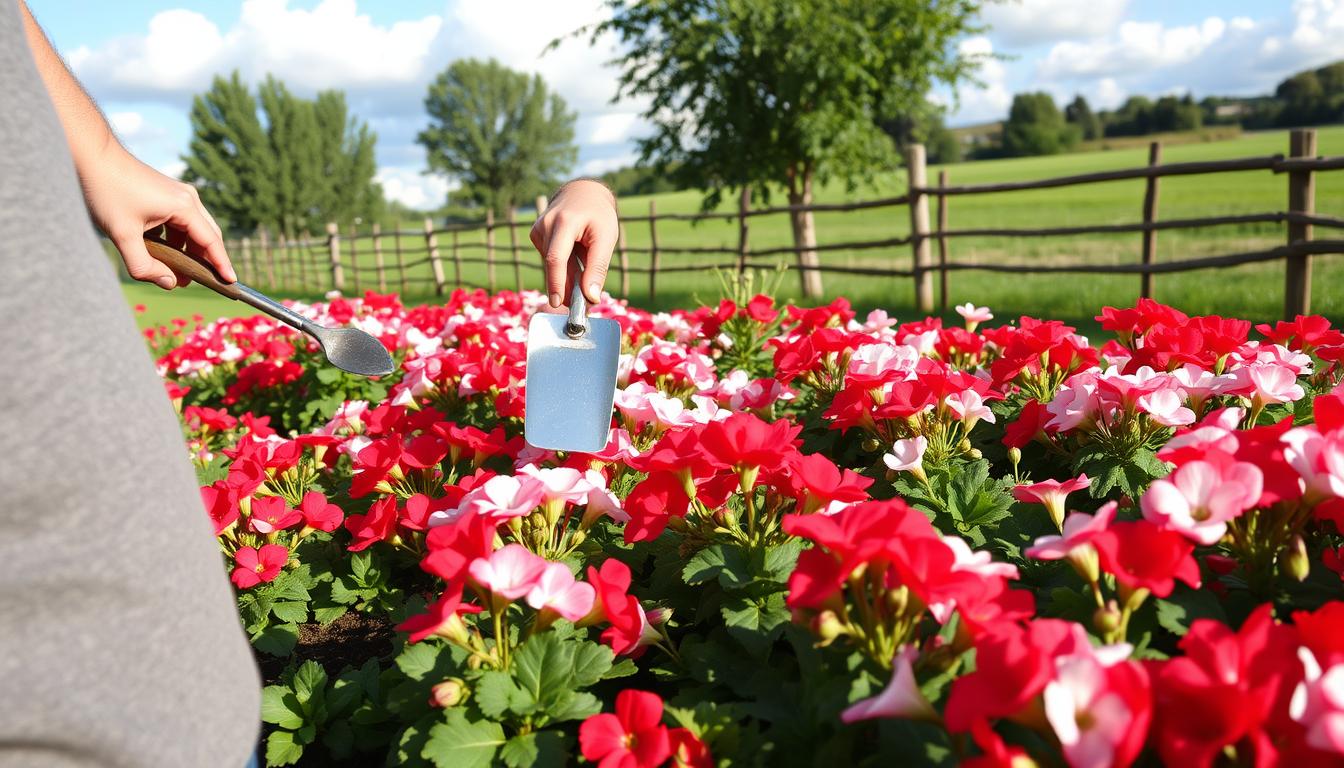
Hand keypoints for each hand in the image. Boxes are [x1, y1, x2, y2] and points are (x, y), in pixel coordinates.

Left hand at [79, 144, 234, 289]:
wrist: (91, 155)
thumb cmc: (106, 191)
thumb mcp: (123, 235)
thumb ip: (144, 265)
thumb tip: (169, 283)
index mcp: (184, 206)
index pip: (211, 241)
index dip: (221, 264)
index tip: (230, 283)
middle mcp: (188, 198)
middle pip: (207, 235)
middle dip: (204, 260)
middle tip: (199, 283)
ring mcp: (178, 194)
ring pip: (192, 229)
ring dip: (187, 251)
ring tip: (176, 272)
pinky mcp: (166, 193)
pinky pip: (179, 221)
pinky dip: (176, 239)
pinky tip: (160, 250)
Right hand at [530, 179, 618, 306]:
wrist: (583, 193)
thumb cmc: (598, 215)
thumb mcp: (607, 238)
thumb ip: (598, 268)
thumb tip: (591, 298)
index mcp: (564, 222)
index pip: (556, 258)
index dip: (556, 283)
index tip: (559, 304)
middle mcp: (546, 224)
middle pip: (552, 265)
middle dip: (564, 288)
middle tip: (580, 304)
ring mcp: (538, 229)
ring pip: (551, 265)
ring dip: (566, 276)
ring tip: (583, 269)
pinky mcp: (536, 234)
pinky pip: (549, 258)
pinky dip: (562, 265)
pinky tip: (573, 255)